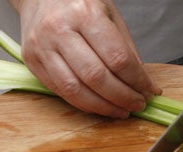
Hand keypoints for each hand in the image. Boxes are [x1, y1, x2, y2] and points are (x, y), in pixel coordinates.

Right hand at [9, 0, 159, 117]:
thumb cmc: (79, 4)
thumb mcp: (110, 15)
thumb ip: (126, 49)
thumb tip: (144, 84)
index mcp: (84, 13)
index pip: (118, 58)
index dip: (138, 81)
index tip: (150, 91)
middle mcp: (59, 29)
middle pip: (96, 77)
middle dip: (123, 97)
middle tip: (138, 104)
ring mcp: (42, 47)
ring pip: (76, 90)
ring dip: (104, 107)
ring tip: (122, 110)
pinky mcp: (32, 62)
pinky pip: (61, 91)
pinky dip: (85, 103)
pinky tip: (101, 105)